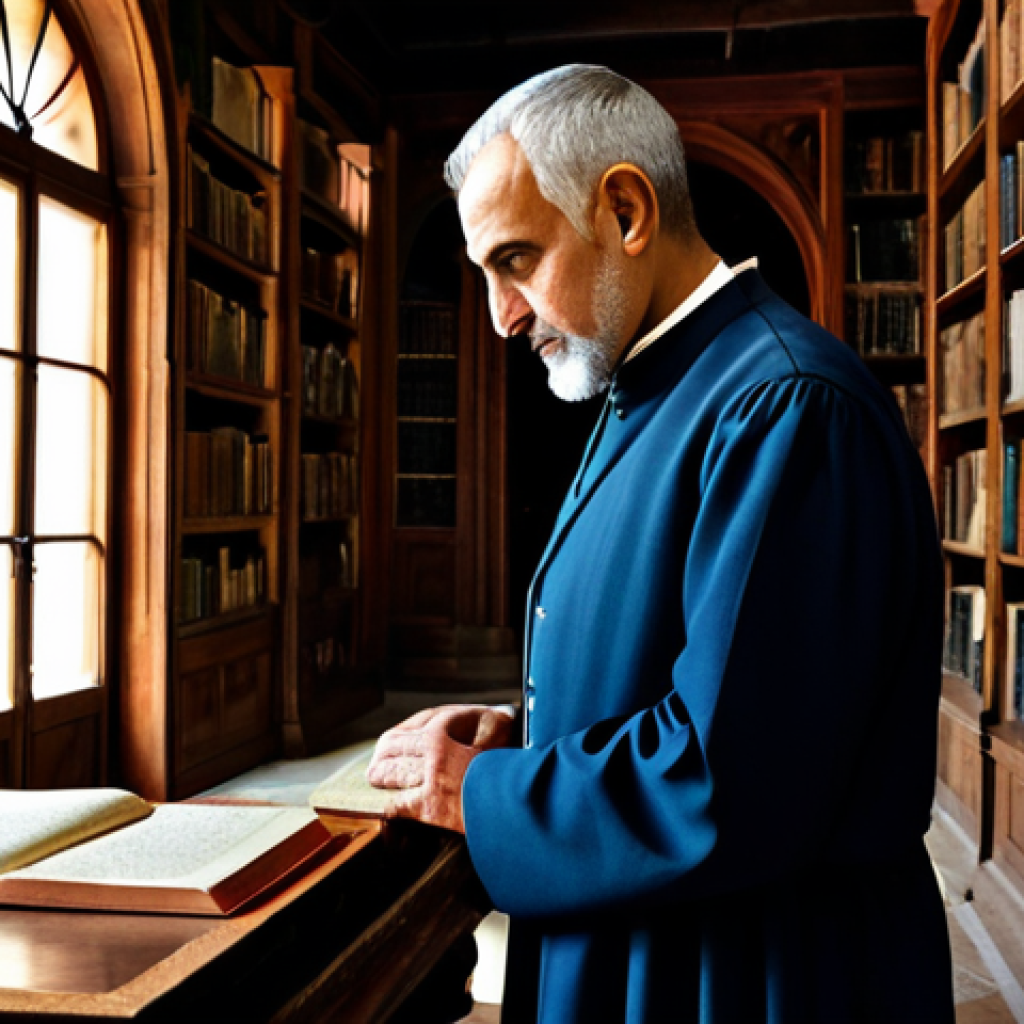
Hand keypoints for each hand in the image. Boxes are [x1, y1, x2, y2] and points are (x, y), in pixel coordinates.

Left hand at [366, 705, 514, 832]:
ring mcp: (429, 776)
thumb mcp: (494, 724)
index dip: (399, 734)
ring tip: (376, 779)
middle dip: (382, 754)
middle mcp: (432, 747)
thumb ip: (476, 719)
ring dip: (381, 776)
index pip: (411, 725)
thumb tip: (485, 715)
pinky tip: (383, 808)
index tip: (393, 741)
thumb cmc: (508, 754)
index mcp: (446, 726)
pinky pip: (396, 804)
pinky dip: (387, 806)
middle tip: (378, 762)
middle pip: (392, 746)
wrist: (518, 789)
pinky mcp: (429, 804)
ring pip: (390, 773)